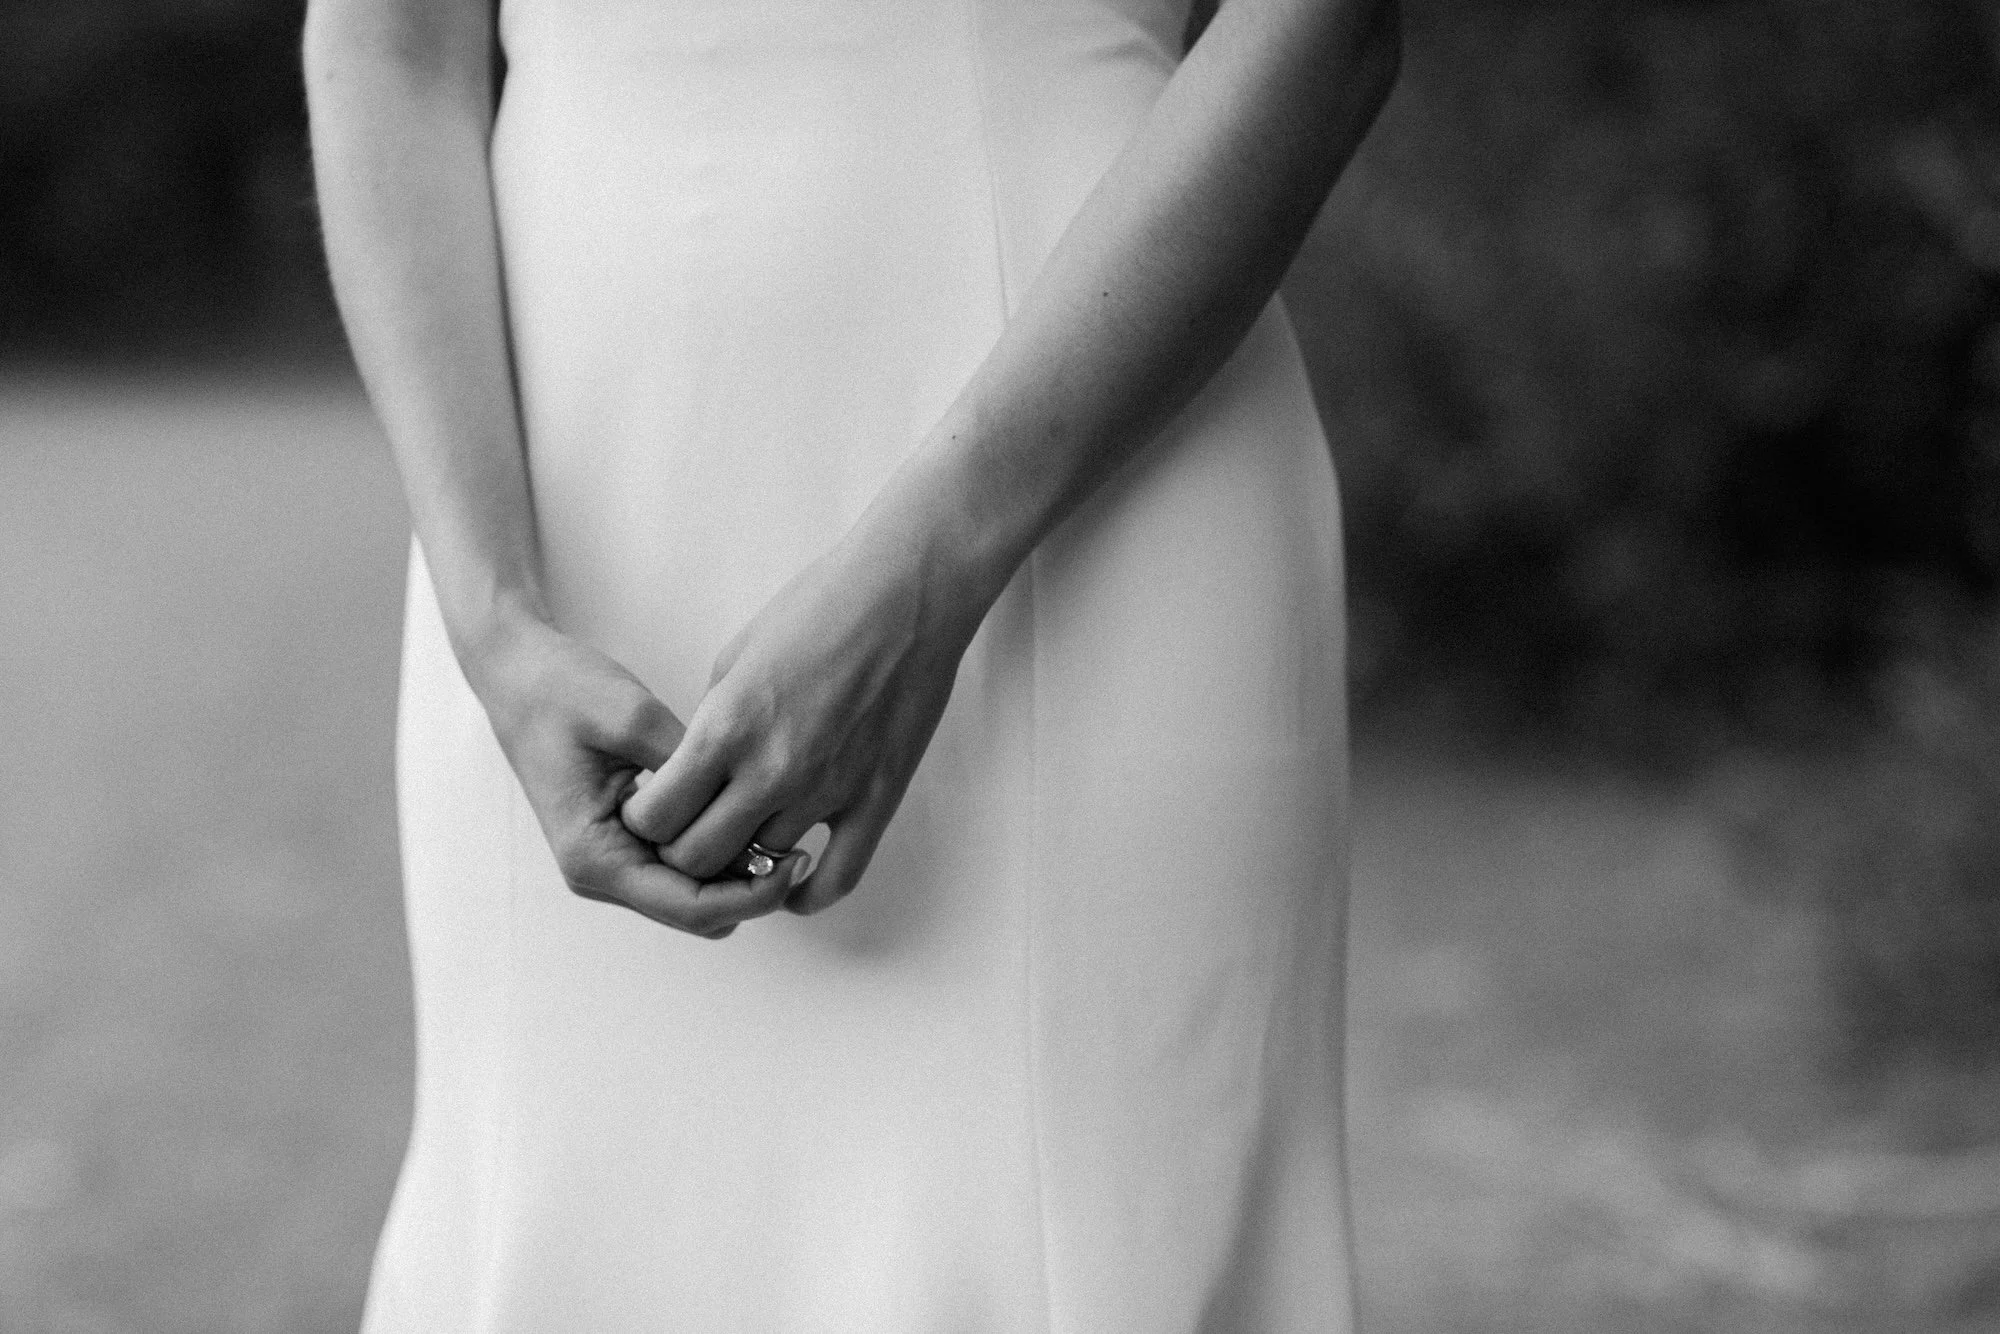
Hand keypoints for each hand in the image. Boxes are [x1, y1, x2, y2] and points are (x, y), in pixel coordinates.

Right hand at [471, 617, 807, 937]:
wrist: (517, 674)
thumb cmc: (564, 689)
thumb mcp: (632, 715)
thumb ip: (689, 767)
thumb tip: (748, 802)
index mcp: (594, 855)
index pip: (691, 907)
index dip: (752, 894)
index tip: (799, 858)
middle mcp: (599, 872)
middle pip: (696, 914)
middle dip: (750, 890)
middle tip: (802, 847)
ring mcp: (609, 861)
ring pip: (691, 898)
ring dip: (734, 875)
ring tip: (781, 829)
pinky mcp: (620, 843)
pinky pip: (679, 870)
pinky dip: (716, 854)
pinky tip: (748, 816)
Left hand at [619, 521, 987, 914]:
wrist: (905, 596)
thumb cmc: (818, 609)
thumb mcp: (734, 658)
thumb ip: (712, 726)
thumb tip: (699, 772)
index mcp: (726, 728)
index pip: (655, 817)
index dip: (645, 819)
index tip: (655, 808)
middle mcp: (771, 770)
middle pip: (697, 858)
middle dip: (682, 850)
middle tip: (694, 830)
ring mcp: (827, 791)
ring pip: (760, 872)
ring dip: (743, 864)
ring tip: (743, 841)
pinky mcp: (875, 800)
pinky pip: (835, 881)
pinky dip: (804, 895)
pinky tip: (790, 884)